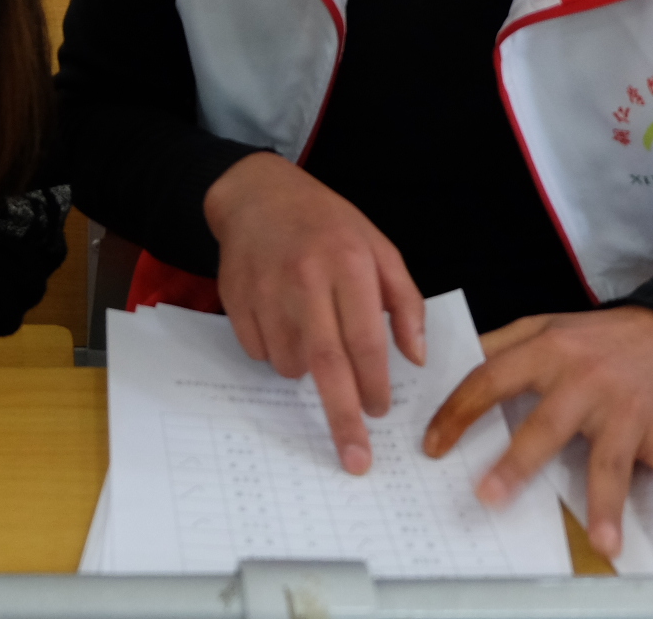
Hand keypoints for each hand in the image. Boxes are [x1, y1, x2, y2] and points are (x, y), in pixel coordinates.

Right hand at [205, 152, 424, 474]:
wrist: (257, 194)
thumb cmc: (328, 225)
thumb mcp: (379, 247)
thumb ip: (406, 301)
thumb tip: (416, 358)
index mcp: (349, 263)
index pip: (366, 338)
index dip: (375, 383)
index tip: (381, 413)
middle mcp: (306, 277)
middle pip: (327, 363)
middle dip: (343, 417)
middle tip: (356, 459)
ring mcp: (265, 290)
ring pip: (290, 363)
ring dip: (306, 369)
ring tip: (312, 329)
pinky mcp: (236, 300)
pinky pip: (260, 352)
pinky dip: (276, 351)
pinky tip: (283, 319)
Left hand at [422, 307, 652, 559]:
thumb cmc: (603, 337)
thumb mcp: (547, 325)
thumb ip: (502, 344)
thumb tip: (455, 362)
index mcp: (549, 353)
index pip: (491, 380)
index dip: (458, 412)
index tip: (433, 446)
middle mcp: (586, 381)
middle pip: (546, 426)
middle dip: (517, 463)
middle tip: (489, 496)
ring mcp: (627, 408)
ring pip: (611, 459)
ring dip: (607, 503)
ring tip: (601, 541)